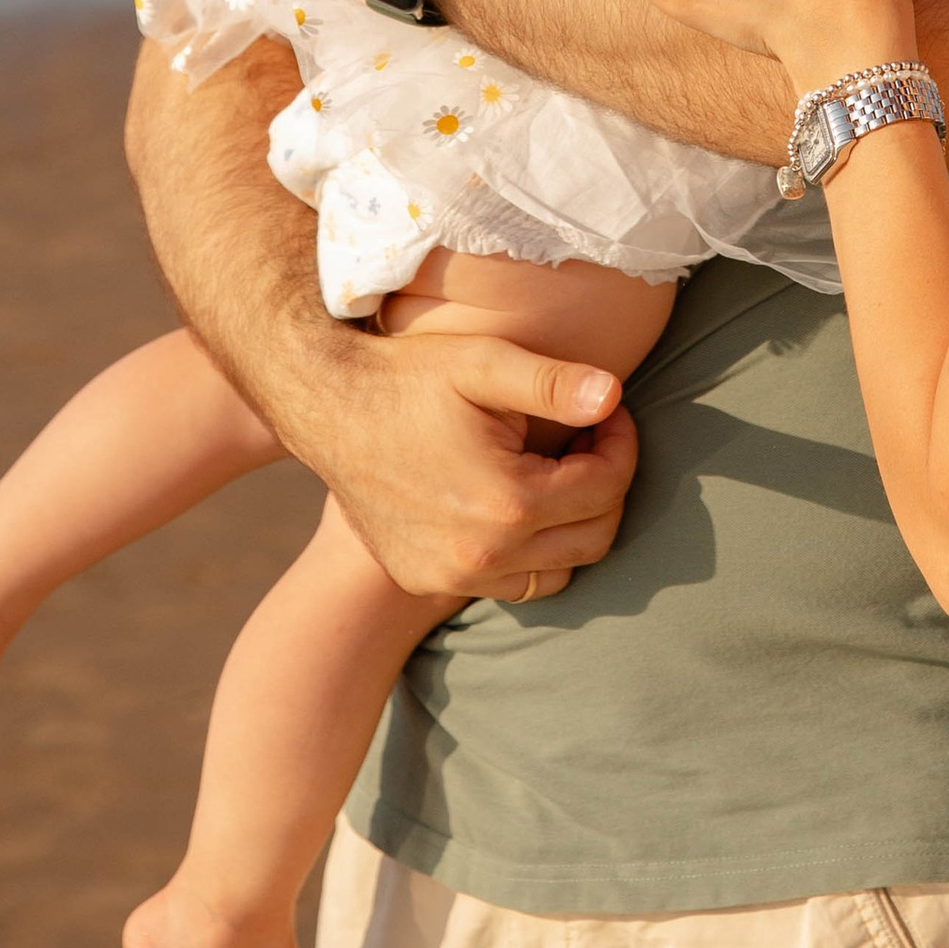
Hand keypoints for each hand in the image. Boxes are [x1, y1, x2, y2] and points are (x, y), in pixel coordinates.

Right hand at [272, 321, 636, 607]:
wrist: (327, 405)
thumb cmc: (409, 377)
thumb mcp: (482, 363)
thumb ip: (553, 382)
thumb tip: (613, 396)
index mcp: (506, 503)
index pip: (607, 487)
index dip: (621, 442)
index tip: (609, 411)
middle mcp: (482, 555)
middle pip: (594, 536)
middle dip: (607, 484)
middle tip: (590, 438)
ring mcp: (452, 576)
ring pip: (559, 571)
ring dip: (575, 525)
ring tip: (559, 472)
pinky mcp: (427, 579)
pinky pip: (510, 584)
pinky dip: (532, 552)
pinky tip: (519, 504)